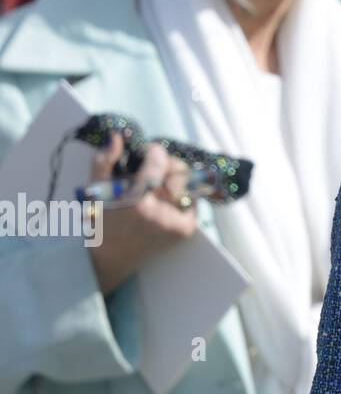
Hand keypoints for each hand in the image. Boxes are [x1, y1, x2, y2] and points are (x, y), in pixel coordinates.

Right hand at [86, 133, 198, 296]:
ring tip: (155, 189)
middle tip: (151, 172)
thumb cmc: (101, 221)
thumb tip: (119, 135)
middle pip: (180, 169)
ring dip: (173, 180)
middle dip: (167, 165)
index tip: (146, 153)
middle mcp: (161, 213)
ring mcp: (177, 223)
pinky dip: (179, 195)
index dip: (153, 152)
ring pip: (188, 183)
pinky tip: (163, 201)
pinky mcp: (186, 230)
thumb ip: (105, 160)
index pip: (159, 160)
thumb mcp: (96, 189)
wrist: (111, 259)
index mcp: (136, 202)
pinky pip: (192, 199)